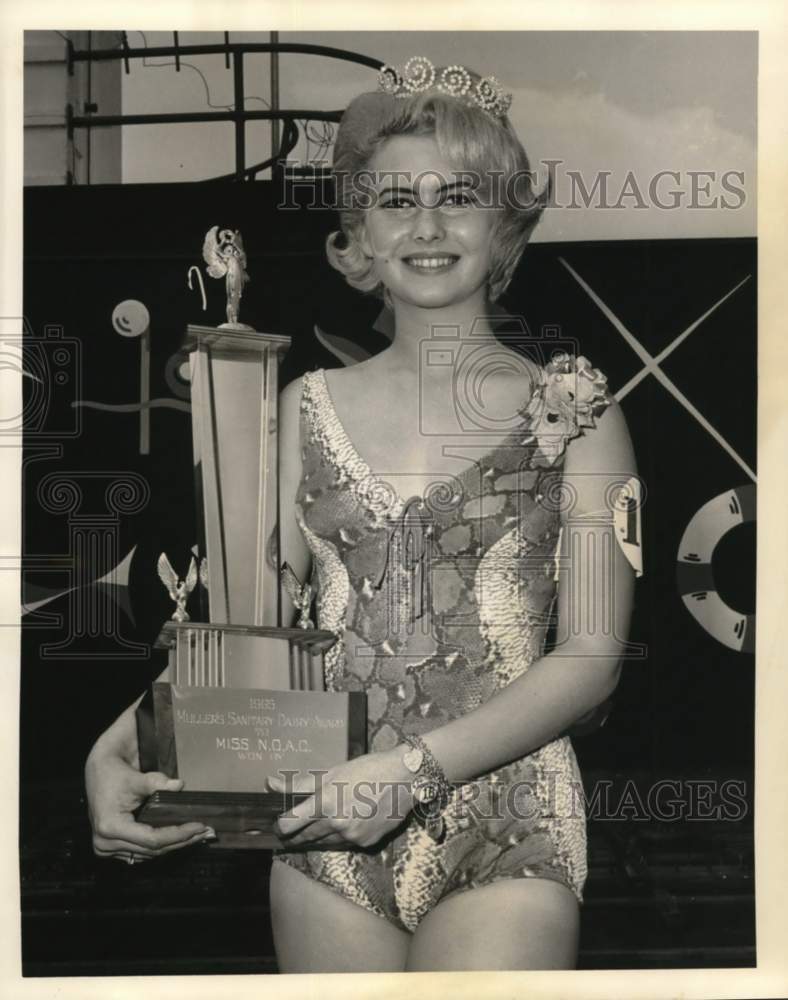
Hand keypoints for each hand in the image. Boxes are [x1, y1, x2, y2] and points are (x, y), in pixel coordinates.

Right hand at [85, 747, 215, 863]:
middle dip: (181, 841)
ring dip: (173, 845)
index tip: (198, 826)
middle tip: (205, 833)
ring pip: (148, 853)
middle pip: (152, 850)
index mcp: (110, 827)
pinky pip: (141, 851)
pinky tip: (178, 838)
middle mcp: (105, 842)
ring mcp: (106, 848)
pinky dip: (161, 845)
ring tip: (197, 836)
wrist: (98, 772)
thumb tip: (179, 785)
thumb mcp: (135, 777)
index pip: (152, 839)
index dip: (178, 834)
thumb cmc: (113, 773)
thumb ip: (156, 783)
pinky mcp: (112, 847)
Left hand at [269, 749, 413, 849]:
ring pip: (323, 844)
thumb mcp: (332, 772)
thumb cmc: (367, 769)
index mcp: (325, 801)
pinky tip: (335, 832)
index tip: (276, 825)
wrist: (404, 779)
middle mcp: (336, 823)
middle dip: (293, 837)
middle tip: (286, 835)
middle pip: (304, 837)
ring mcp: (351, 836)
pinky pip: (342, 846)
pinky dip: (335, 840)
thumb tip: (270, 783)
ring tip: (307, 835)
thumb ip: (300, 783)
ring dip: (313, 840)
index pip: (289, 824)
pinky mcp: (364, 843)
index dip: (279, 826)